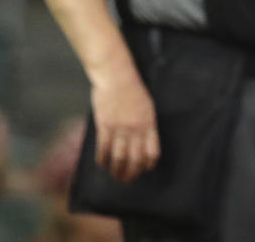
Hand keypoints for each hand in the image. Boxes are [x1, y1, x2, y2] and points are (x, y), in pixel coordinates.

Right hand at [91, 61, 159, 181]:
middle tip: (127, 180)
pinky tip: (102, 164)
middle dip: (131, 174)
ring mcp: (119, 128)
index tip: (144, 170)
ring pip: (118, 159)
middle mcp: (136, 128)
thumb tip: (142, 144)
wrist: (116, 75)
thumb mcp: (147, 106)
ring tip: (115, 175)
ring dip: (116, 171)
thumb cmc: (133, 89)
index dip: (148, 165)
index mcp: (149, 123)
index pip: (152, 152)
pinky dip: (102, 160)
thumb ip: (146, 125)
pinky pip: (103, 150)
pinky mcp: (104, 126)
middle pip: (135, 160)